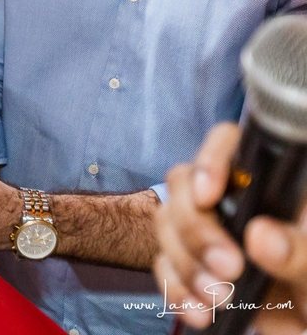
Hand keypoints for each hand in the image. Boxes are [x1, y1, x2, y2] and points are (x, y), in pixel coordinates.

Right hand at [154, 123, 306, 332]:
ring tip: (219, 299)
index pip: (228, 145)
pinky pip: (163, 265)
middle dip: (195, 230)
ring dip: (185, 265)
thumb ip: (299, 253)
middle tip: (227, 268)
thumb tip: (261, 235)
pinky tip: (200, 312)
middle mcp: (234, 199)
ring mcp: (209, 231)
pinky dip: (175, 290)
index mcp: (270, 186)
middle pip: (184, 186)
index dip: (210, 161)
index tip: (208, 196)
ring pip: (168, 225)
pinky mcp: (193, 265)